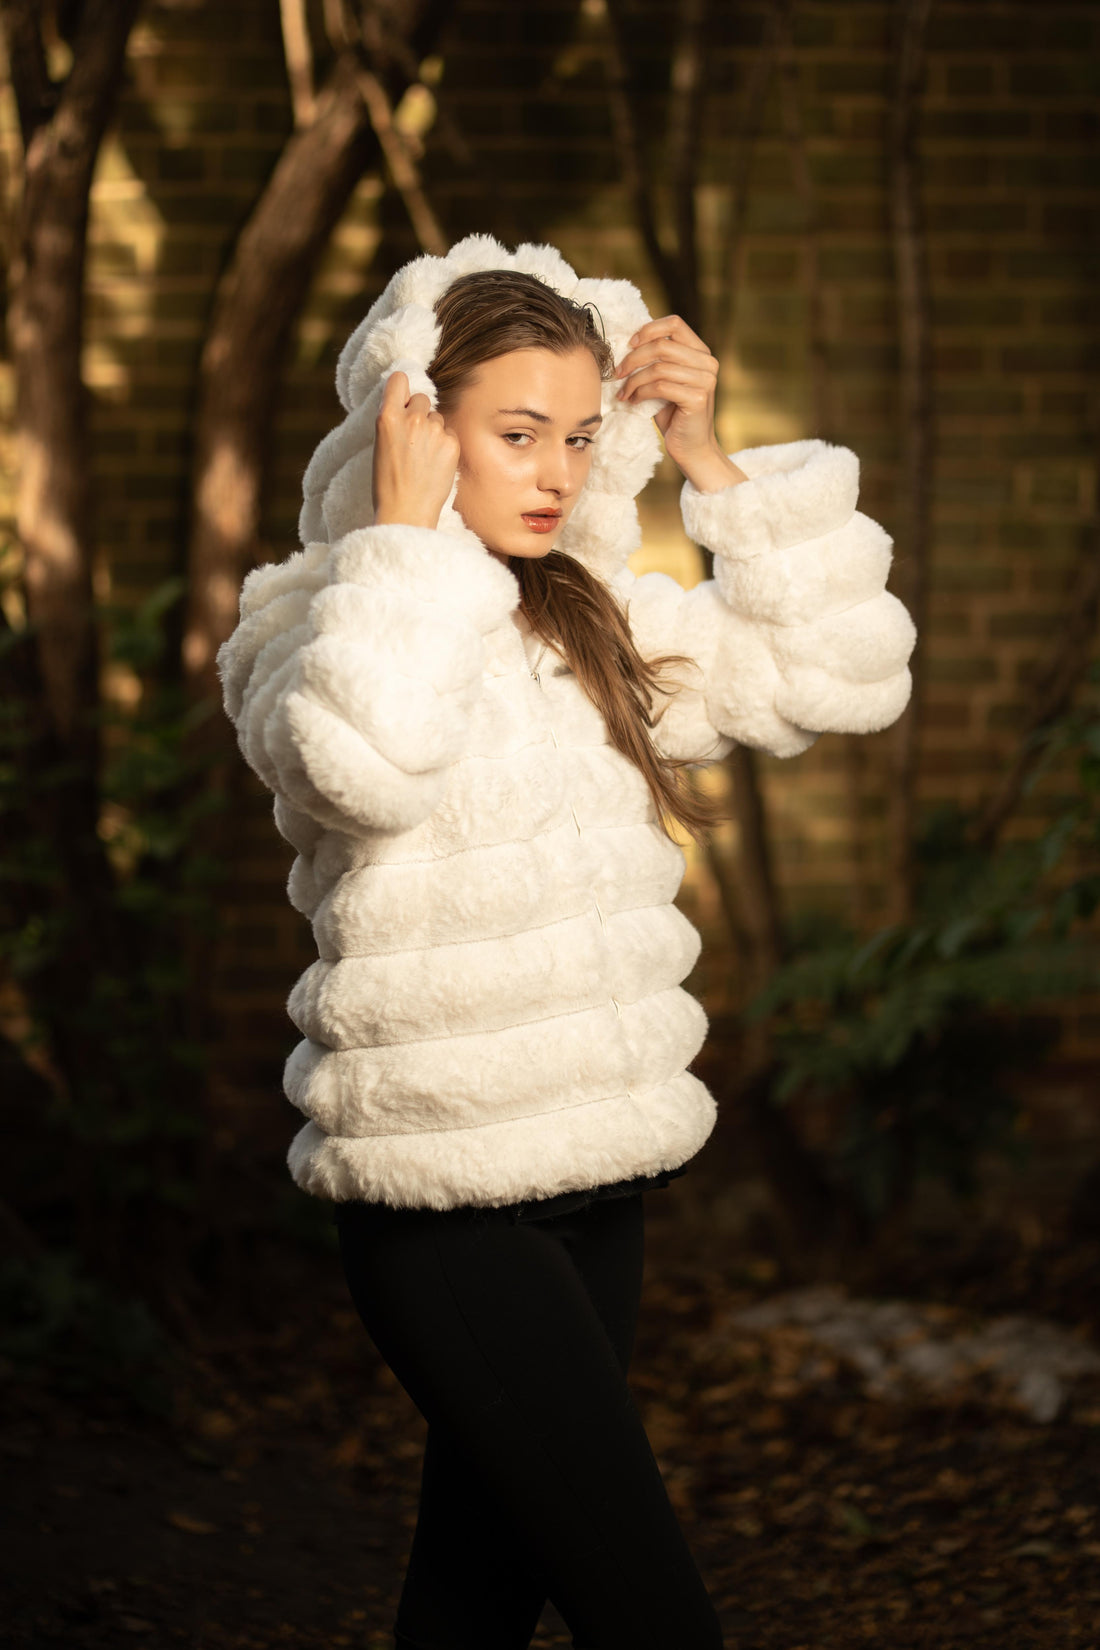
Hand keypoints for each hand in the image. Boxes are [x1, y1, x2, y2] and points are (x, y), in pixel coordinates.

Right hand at [372, 371, 459, 528]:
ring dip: (433, 430)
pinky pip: (449, 433)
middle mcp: (412, 418)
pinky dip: (445, 445)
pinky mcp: (451, 443)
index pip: (399, 379)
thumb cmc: (387, 483)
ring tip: (423, 457)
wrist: (406, 513)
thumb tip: (406, 404)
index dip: (402, 389)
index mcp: (387, 417)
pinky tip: (435, 464)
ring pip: (437, 417)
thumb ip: (393, 420)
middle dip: (419, 413)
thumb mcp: (380, 445)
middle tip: (413, 440)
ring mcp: (434, 430)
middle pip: (422, 398)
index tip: (403, 398)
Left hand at [614, 316, 746, 492]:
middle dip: (633, 358)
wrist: (691, 447)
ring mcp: (706, 380)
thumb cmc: (674, 413)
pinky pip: (660, 387)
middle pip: (662, 345)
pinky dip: (641, 393)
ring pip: (659, 367)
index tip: (629, 345)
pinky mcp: (698, 398)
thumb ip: (656, 359)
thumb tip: (628, 339)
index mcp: (701, 351)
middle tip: (617, 373)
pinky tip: (633, 401)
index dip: (648, 330)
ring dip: (634, 380)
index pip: (674, 323)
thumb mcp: (665, 379)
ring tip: (624, 392)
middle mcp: (707, 362)